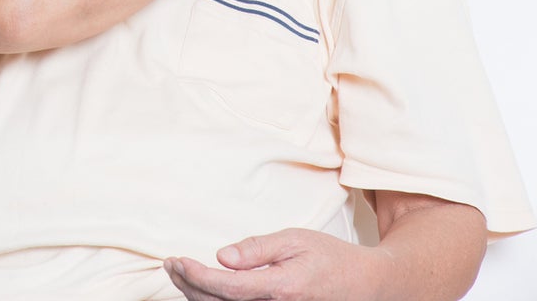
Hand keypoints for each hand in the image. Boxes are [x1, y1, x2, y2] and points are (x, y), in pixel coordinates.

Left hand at [165, 228, 382, 300]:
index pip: (225, 288)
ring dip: (196, 295)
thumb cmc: (332, 259)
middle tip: (171, 264)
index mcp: (281, 289)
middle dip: (188, 285)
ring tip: (180, 274)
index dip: (195, 275)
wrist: (365, 286)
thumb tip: (222, 256)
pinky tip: (202, 289)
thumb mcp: (296, 240)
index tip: (176, 260)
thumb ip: (258, 249)